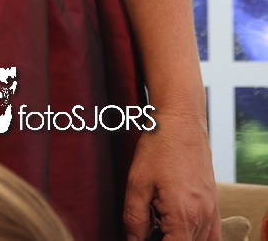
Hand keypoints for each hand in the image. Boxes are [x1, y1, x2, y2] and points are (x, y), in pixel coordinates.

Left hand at [123, 109, 219, 240]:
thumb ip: (134, 218)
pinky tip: (180, 228)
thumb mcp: (136, 183)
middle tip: (148, 228)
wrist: (181, 119)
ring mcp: (212, 211)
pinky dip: (196, 237)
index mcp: (184, 216)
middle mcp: (203, 218)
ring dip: (180, 239)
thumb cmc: (158, 146)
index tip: (142, 237)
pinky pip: (212, 235)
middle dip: (165, 240)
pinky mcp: (214, 203)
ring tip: (159, 225)